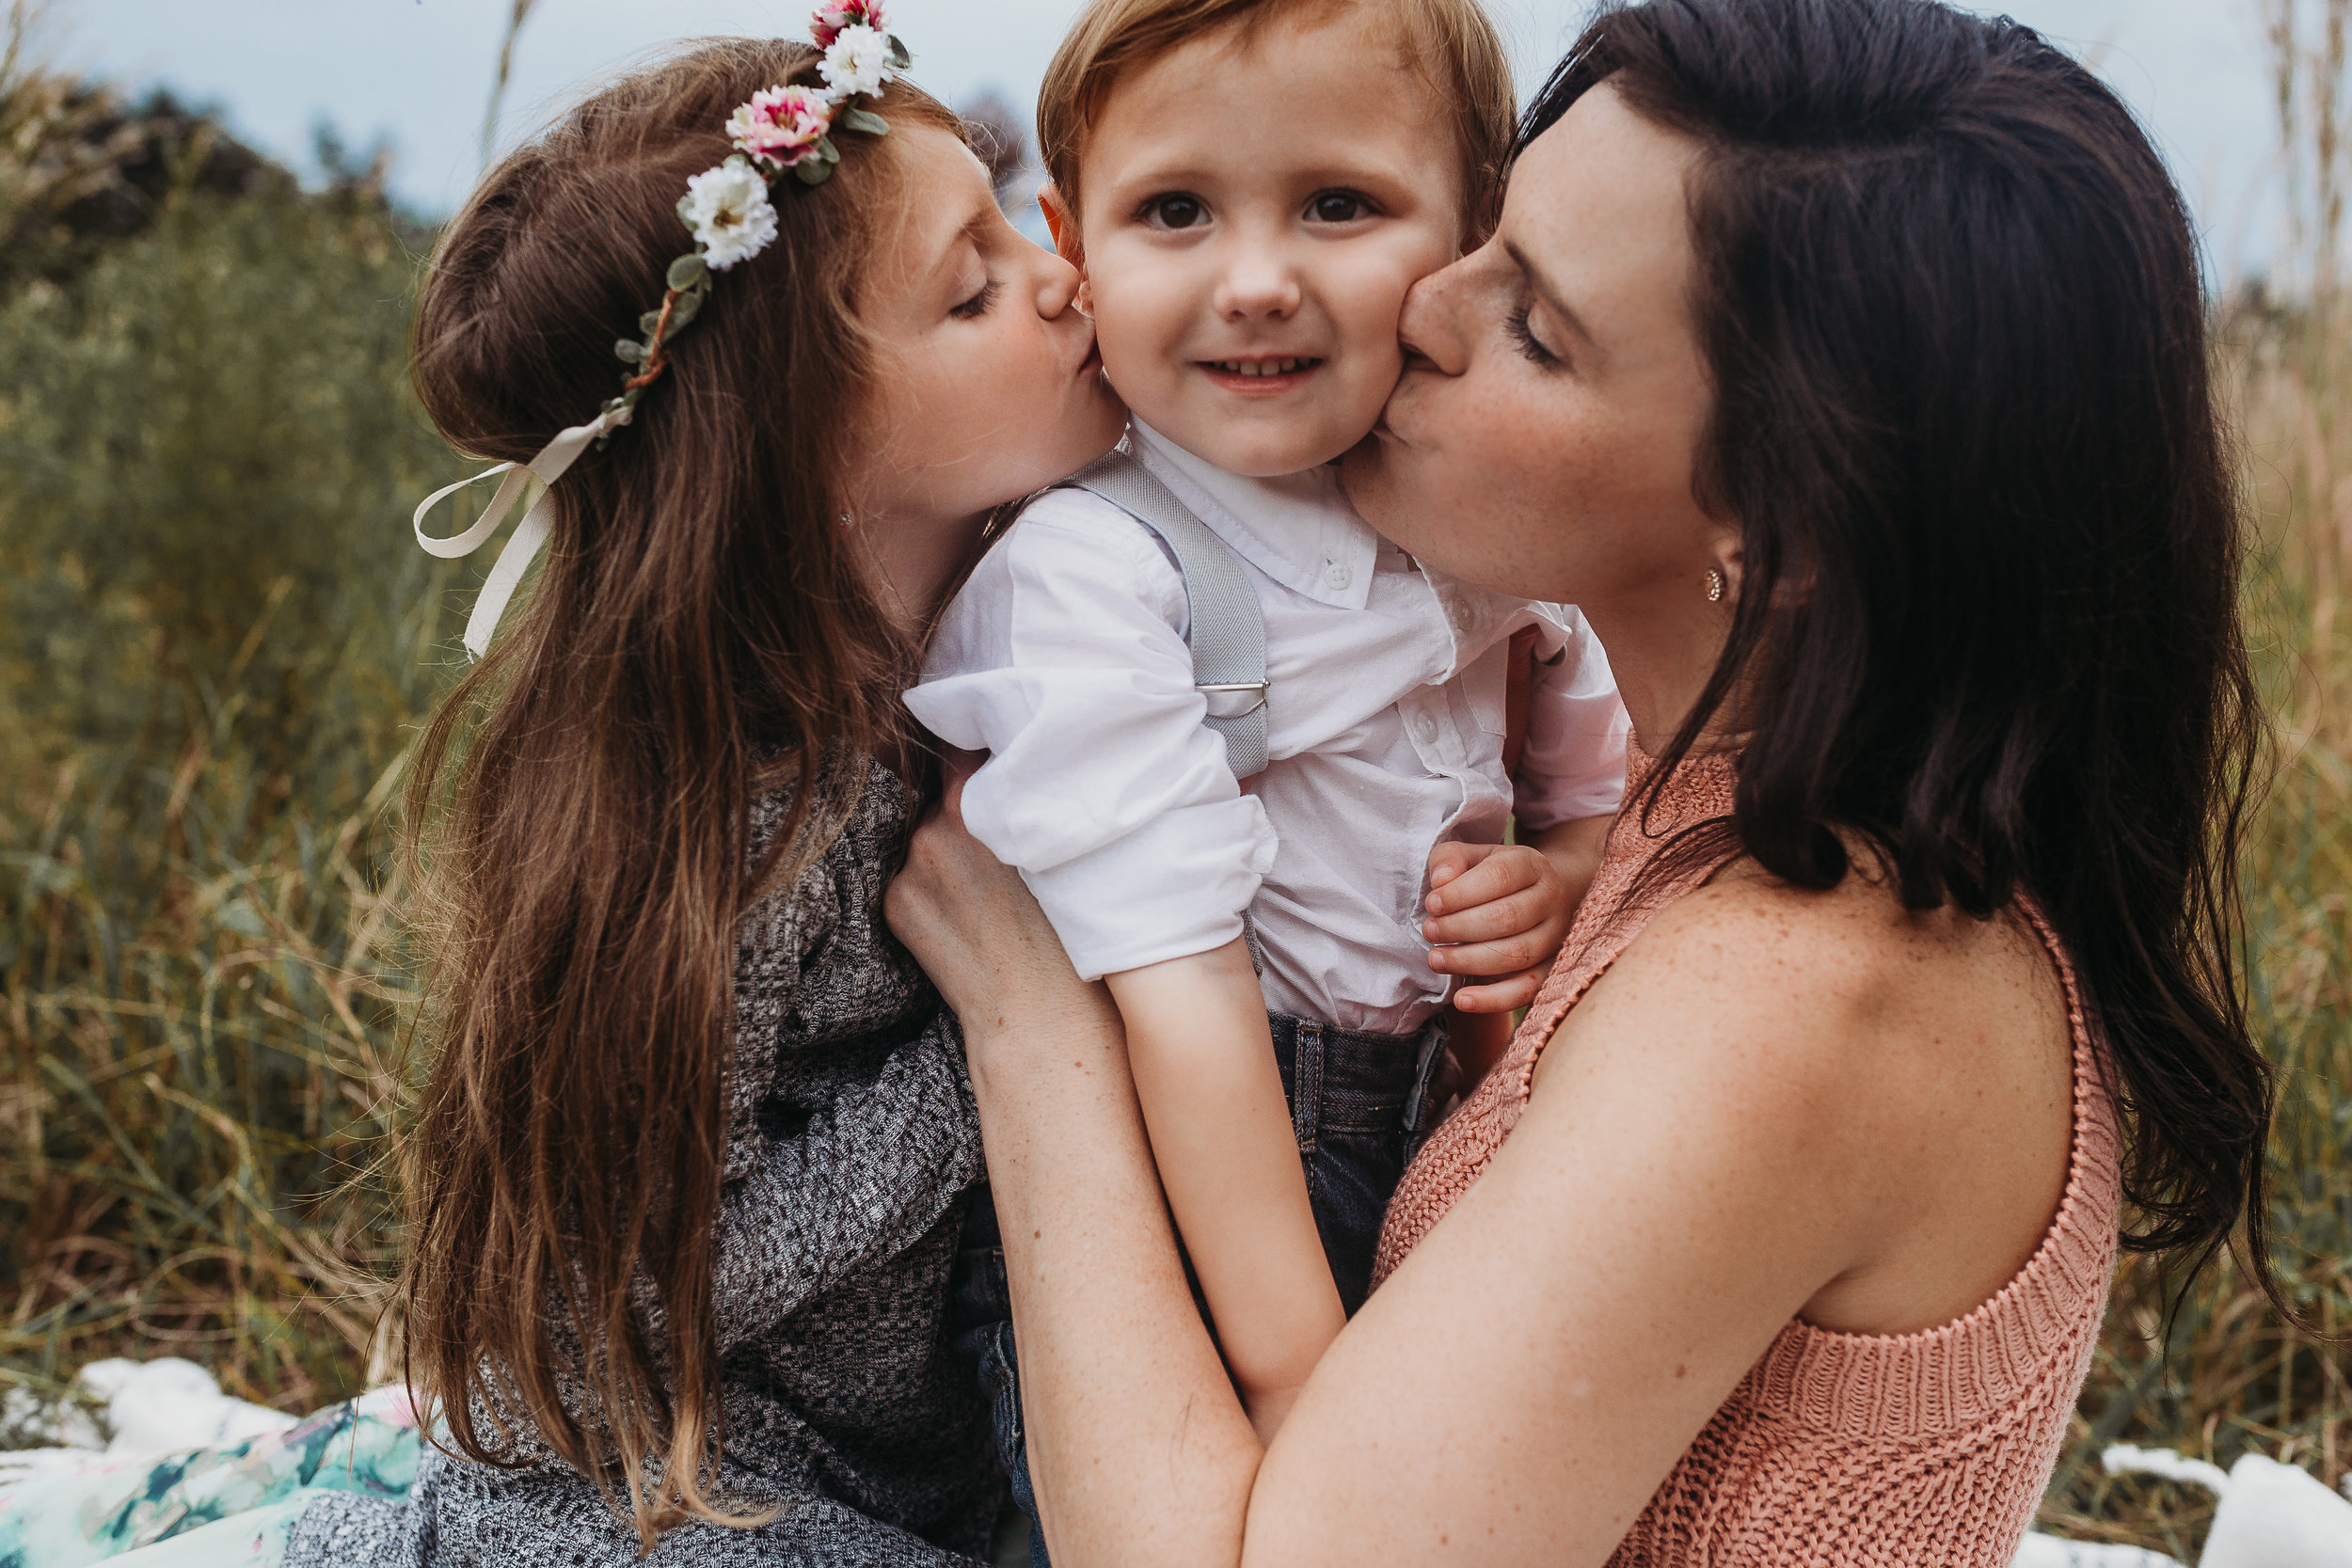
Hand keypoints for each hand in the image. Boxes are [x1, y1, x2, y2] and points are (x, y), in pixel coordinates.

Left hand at [885, 755, 1115, 1071]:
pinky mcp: (896, 902)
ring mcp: (910, 866)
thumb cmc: (1079, 935)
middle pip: (950, 787)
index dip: (984, 735)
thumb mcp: (1072, 847)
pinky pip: (914, 872)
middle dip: (976, 799)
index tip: (997, 736)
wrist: (1043, 1022)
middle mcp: (937, 827)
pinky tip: (974, 911)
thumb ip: (1038, 799)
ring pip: (932, 831)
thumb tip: (1024, 764)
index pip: (964, 737)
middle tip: (1010, 829)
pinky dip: (938, 883)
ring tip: (996, 882)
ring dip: (956, 841)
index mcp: (985, 803)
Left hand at [1421, 841, 1573, 1012]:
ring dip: (1469, 961)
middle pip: (1508, 917)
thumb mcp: (1471, 858)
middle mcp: (1550, 899)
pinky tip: (1462, 1000)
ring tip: (1436, 959)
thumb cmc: (1491, 876)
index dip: (1460, 893)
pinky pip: (1528, 989)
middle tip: (1429, 932)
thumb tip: (1441, 881)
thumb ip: (1450, 859)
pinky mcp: (1552, 968)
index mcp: (1530, 864)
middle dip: (1460, 927)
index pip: (1498, 877)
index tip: (1431, 904)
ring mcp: (1556, 935)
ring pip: (1517, 954)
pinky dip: (1494, 999)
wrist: (1535, 895)